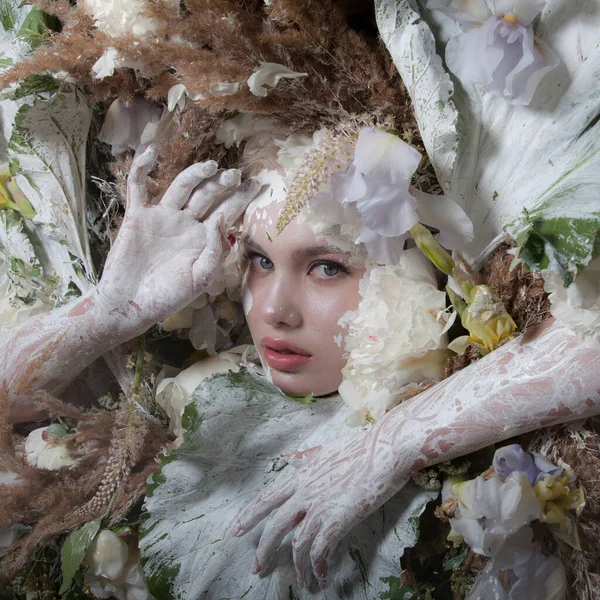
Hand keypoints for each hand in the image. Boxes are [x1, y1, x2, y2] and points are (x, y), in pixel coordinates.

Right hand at [96, 146, 259, 329]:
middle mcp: (185, 224)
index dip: (241, 199)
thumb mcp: (200, 278)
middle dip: (223, 184)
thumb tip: (220, 220)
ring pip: (181, 187)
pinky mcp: (137, 217)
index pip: (227, 213)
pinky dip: (141, 169)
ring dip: (195, 173)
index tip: (258, 185)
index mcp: (203, 239)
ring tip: (211, 165)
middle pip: (208, 196)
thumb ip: (213, 250)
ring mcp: (162, 218)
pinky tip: (150, 153)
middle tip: (236, 175)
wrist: (130, 305)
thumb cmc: (167, 297)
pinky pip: (137, 187)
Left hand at [230, 426, 407, 589]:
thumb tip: (290, 458)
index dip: (249, 517)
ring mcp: (320, 507)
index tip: (236, 532)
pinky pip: (320, 551)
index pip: (267, 500)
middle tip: (257, 567)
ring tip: (300, 583)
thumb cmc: (359, 449)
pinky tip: (321, 578)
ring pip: (297, 544)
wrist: (383, 451)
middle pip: (275, 526)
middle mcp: (305, 493)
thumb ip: (305, 457)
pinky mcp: (337, 520)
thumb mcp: (325, 450)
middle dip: (263, 549)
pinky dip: (318, 568)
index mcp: (300, 477)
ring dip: (296, 567)